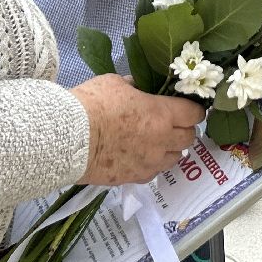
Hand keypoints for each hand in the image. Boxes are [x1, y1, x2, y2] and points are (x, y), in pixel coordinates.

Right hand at [71, 75, 202, 185]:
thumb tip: (140, 89)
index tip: (189, 106)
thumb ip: (135, 87)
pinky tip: (140, 156)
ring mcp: (150, 162)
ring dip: (171, 148)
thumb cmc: (92, 104)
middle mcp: (162, 140)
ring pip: (175, 158)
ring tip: (157, 141)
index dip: (194, 109)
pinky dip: (153, 163)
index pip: (194, 113)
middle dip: (184, 129)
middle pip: (189, 138)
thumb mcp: (116, 83)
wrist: (67, 139)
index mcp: (161, 113)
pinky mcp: (135, 178)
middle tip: (172, 122)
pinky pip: (154, 171)